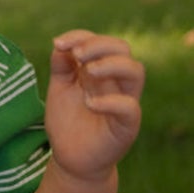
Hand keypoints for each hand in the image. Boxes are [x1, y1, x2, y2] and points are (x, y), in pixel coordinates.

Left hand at [45, 30, 144, 180]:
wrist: (70, 156)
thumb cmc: (67, 119)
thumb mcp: (59, 87)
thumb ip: (61, 65)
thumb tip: (60, 45)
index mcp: (99, 71)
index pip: (101, 42)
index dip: (81, 36)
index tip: (58, 43)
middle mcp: (114, 83)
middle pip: (123, 49)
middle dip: (98, 45)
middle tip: (76, 56)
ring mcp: (122, 102)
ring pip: (135, 71)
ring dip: (109, 64)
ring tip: (86, 72)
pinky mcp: (126, 126)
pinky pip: (130, 107)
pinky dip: (110, 101)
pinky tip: (89, 103)